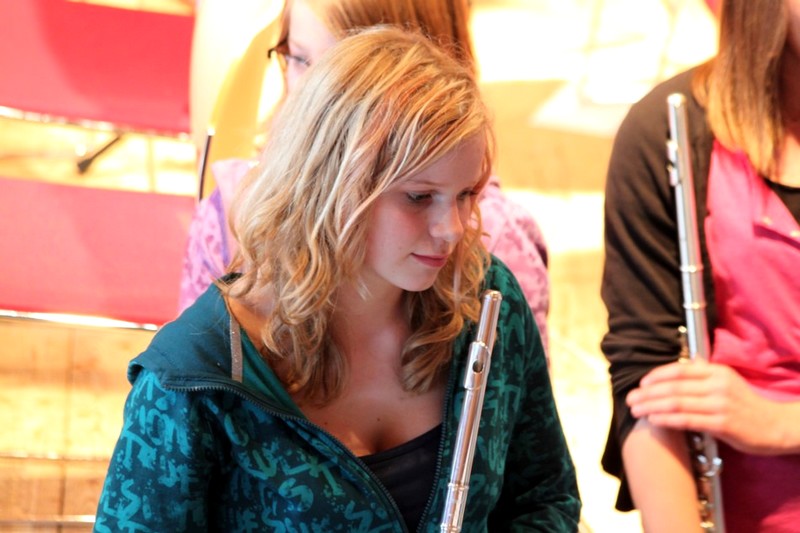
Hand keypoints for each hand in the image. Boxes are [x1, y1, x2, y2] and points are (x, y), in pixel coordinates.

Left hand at [626, 361, 798, 454]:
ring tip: (636, 411)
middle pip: (673, 387)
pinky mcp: (722, 424)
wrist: (774, 426)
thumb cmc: (745, 405)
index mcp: (716, 372)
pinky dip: (667, 419)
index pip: (679, 370)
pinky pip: (687, 420)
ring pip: (677, 403)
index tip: (641, 384)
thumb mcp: (726, 382)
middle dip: (647, 393)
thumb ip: (702, 376)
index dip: (656, 376)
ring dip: (651, 406)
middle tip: (630, 399)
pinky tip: (654, 420)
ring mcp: (720, 404)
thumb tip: (675, 372)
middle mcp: (717, 385)